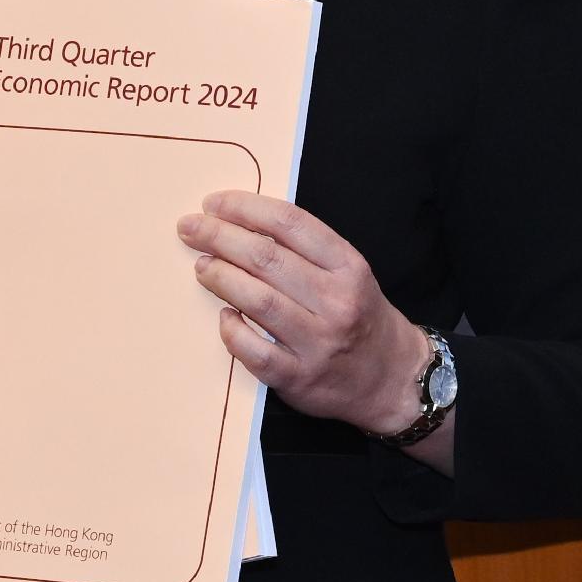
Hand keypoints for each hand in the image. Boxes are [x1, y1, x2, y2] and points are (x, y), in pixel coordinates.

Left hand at [181, 192, 431, 442]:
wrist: (391, 377)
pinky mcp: (298, 377)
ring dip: (221, 277)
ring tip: (202, 266)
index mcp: (349, 267)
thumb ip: (307, 250)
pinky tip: (225, 317)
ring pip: (257, 300)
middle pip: (267, 258)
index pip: (290, 224)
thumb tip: (243, 223)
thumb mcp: (349, 274)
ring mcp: (317, 342)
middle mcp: (336, 301)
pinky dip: (232, 330)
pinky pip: (254, 350)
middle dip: (220, 237)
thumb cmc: (360, 317)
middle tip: (191, 228)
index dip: (246, 208)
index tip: (214, 203)